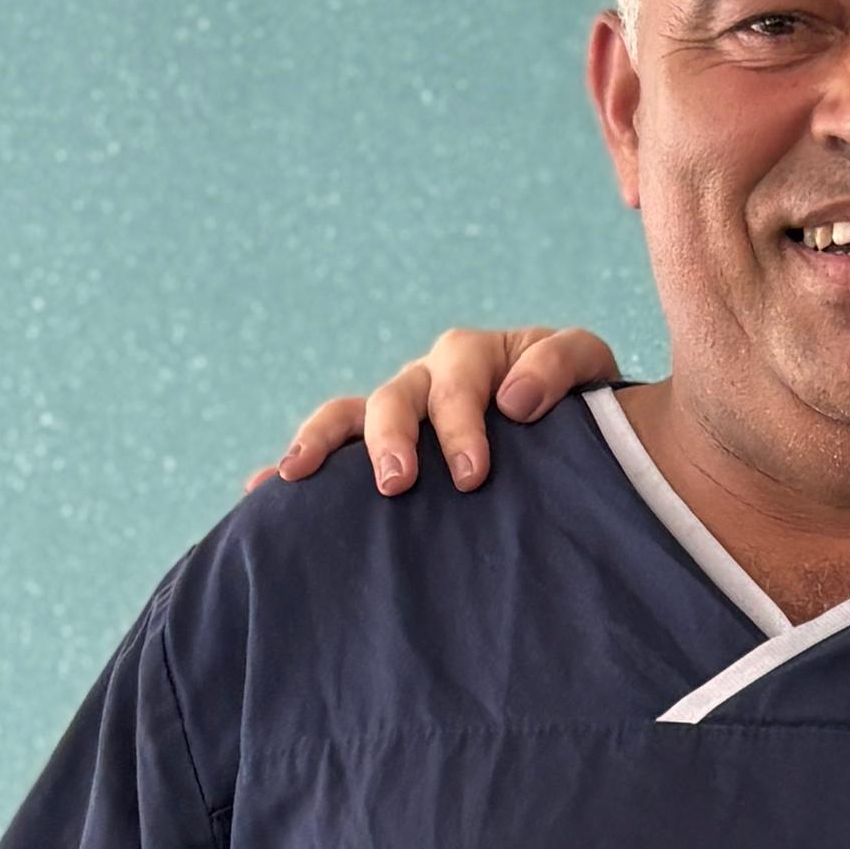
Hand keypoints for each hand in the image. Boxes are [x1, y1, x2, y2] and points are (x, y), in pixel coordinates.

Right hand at [253, 325, 621, 496]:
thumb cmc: (585, 402)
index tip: (472, 477)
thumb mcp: (590, 367)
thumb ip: (561, 365)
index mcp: (475, 358)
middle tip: (398, 483)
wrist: (585, 432)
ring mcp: (398, 412)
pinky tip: (259, 491)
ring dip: (323, 443)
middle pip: (395, 398)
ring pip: (347, 415)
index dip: (460, 426)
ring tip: (296, 477)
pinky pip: (329, 448)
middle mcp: (427, 380)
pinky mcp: (380, 445)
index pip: (457, 383)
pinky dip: (295, 464)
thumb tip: (515, 399)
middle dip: (392, 439)